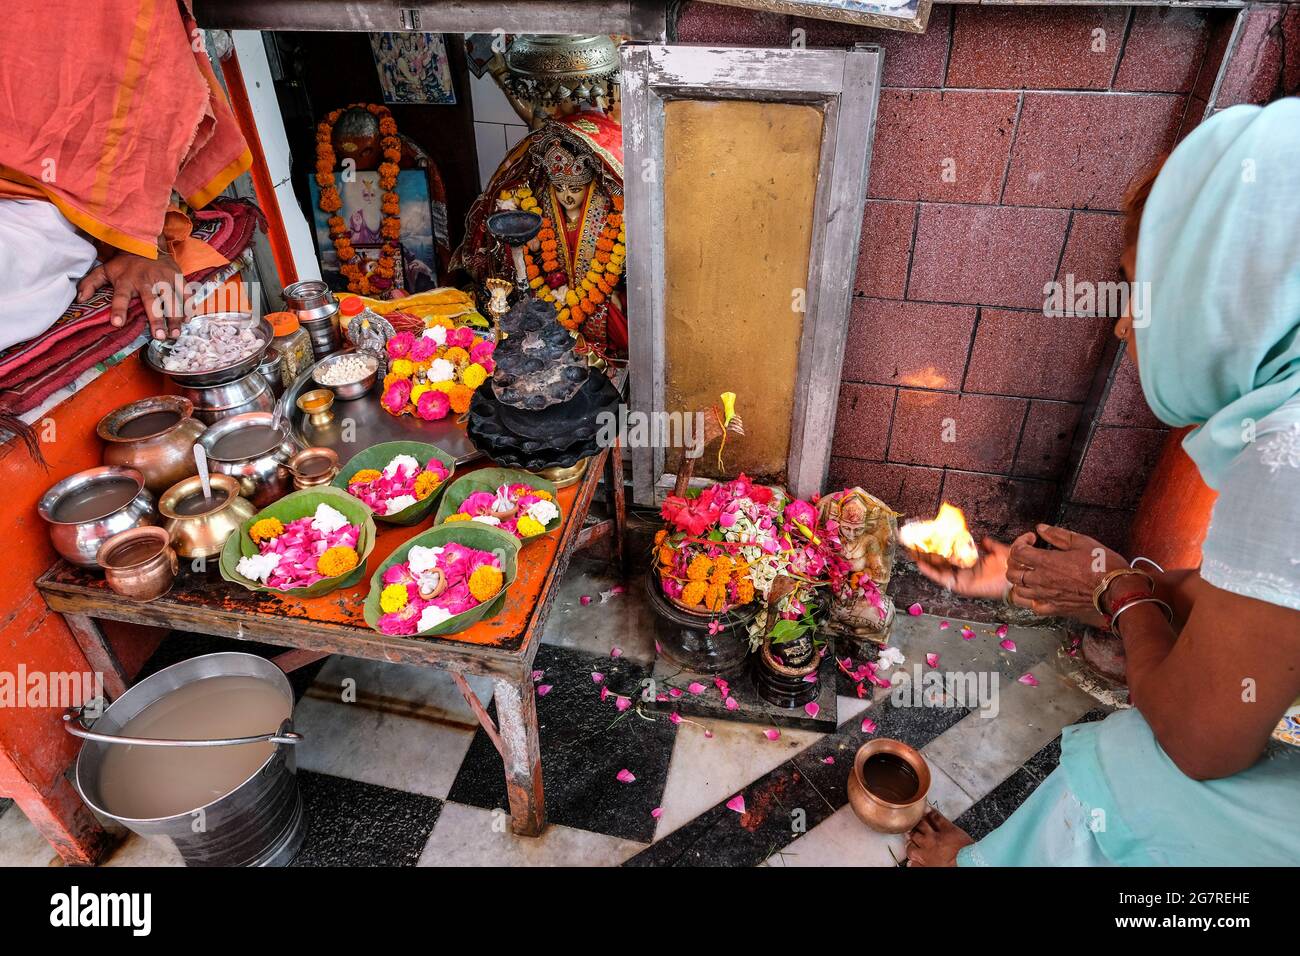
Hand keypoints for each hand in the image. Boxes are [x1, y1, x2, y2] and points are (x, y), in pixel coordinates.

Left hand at [77, 252, 183, 339]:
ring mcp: (163, 278)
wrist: (146, 242)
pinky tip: (188, 319)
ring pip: (171, 300)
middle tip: (159, 336)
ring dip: (175, 317)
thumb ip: (90, 283)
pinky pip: (184, 292)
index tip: (116, 323)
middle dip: (156, 319)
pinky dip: (187, 306)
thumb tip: (79, 299)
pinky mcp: (177, 277)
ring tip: (175, 333)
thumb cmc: (124, 263)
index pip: (120, 297)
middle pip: (152, 302)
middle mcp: (146, 280)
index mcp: (126, 281)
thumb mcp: (104, 270)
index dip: (118, 310)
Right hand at [910, 537, 1011, 599]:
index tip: (931, 538)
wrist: (1018, 576)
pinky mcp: (961, 585)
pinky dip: (931, 572)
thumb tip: (984, 539)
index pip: (953, 553)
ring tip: (913, 552)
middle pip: (942, 562)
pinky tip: (921, 564)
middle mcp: (965, 570)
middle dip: (928, 554)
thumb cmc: (1011, 566)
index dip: (942, 547)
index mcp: (972, 562)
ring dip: (925, 561)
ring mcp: (962, 578)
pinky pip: (943, 579)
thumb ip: (990, 545)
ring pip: (939, 570)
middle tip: (915, 544)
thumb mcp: (999, 551)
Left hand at [1006, 524, 1127, 626]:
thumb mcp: (1082, 542)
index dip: (1020, 542)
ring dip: (1020, 581)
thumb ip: (1057, 534)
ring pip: (1018, 591)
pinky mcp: (1055, 608)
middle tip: (1026, 556)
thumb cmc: (1102, 564)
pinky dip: (1032, 599)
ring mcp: (1047, 596)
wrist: (1117, 589)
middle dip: (1015, 562)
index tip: (1032, 539)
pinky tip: (1039, 592)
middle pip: (1012, 573)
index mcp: (1046, 562)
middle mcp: (1041, 580)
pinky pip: (1034, 607)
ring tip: (1030, 573)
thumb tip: (1041, 528)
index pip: (1017, 552)